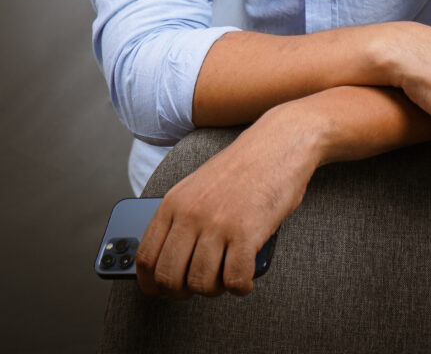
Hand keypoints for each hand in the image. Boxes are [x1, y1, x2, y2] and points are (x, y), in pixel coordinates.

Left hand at [136, 103, 319, 297]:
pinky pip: (235, 280)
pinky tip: (247, 276)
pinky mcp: (247, 232)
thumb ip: (180, 219)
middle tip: (199, 285)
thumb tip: (168, 260)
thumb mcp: (198, 187)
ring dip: (216, 288)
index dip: (151, 284)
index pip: (147, 257)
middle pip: (170, 277)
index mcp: (174, 202)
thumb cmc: (241, 168)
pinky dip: (241, 287)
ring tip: (228, 275)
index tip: (160, 292)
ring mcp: (218, 224)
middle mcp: (191, 214)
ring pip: (202, 284)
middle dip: (182, 291)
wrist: (277, 144)